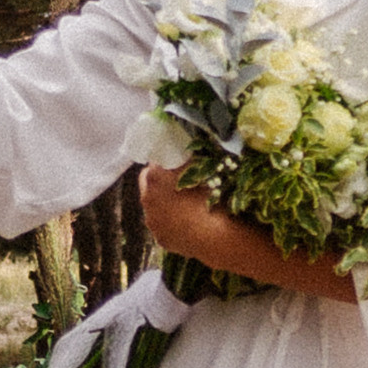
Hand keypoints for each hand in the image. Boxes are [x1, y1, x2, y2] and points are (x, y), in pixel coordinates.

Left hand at [138, 166, 354, 300]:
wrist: (220, 239)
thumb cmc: (217, 199)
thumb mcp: (210, 167)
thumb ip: (201, 149)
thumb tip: (201, 129)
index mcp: (156, 176)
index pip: (156, 155)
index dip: (169, 153)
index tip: (180, 154)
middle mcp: (147, 198)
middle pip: (150, 179)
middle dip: (163, 175)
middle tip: (182, 174)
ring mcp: (152, 221)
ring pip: (154, 202)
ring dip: (166, 198)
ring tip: (187, 198)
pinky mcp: (160, 239)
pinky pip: (162, 223)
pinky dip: (171, 218)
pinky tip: (188, 218)